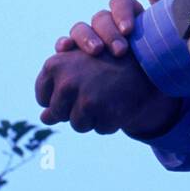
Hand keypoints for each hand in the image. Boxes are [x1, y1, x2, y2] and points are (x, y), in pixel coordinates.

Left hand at [34, 48, 182, 137]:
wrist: (147, 61)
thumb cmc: (108, 62)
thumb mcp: (78, 68)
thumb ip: (57, 91)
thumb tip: (44, 119)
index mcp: (55, 65)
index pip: (42, 96)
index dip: (57, 97)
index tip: (75, 89)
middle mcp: (67, 81)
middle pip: (58, 113)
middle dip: (74, 109)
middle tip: (95, 91)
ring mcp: (85, 98)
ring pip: (78, 125)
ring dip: (93, 117)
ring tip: (108, 96)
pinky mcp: (103, 113)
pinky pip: (100, 129)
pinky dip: (110, 121)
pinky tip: (119, 103)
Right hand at [56, 0, 168, 57]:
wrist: (155, 95)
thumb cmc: (166, 64)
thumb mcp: (174, 38)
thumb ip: (169, 9)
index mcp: (131, 17)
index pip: (121, 3)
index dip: (122, 13)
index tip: (129, 30)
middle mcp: (109, 26)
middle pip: (101, 17)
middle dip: (108, 32)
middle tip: (119, 51)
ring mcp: (92, 40)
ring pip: (81, 28)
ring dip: (85, 37)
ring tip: (96, 52)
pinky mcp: (78, 58)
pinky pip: (66, 45)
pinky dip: (63, 44)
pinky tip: (64, 50)